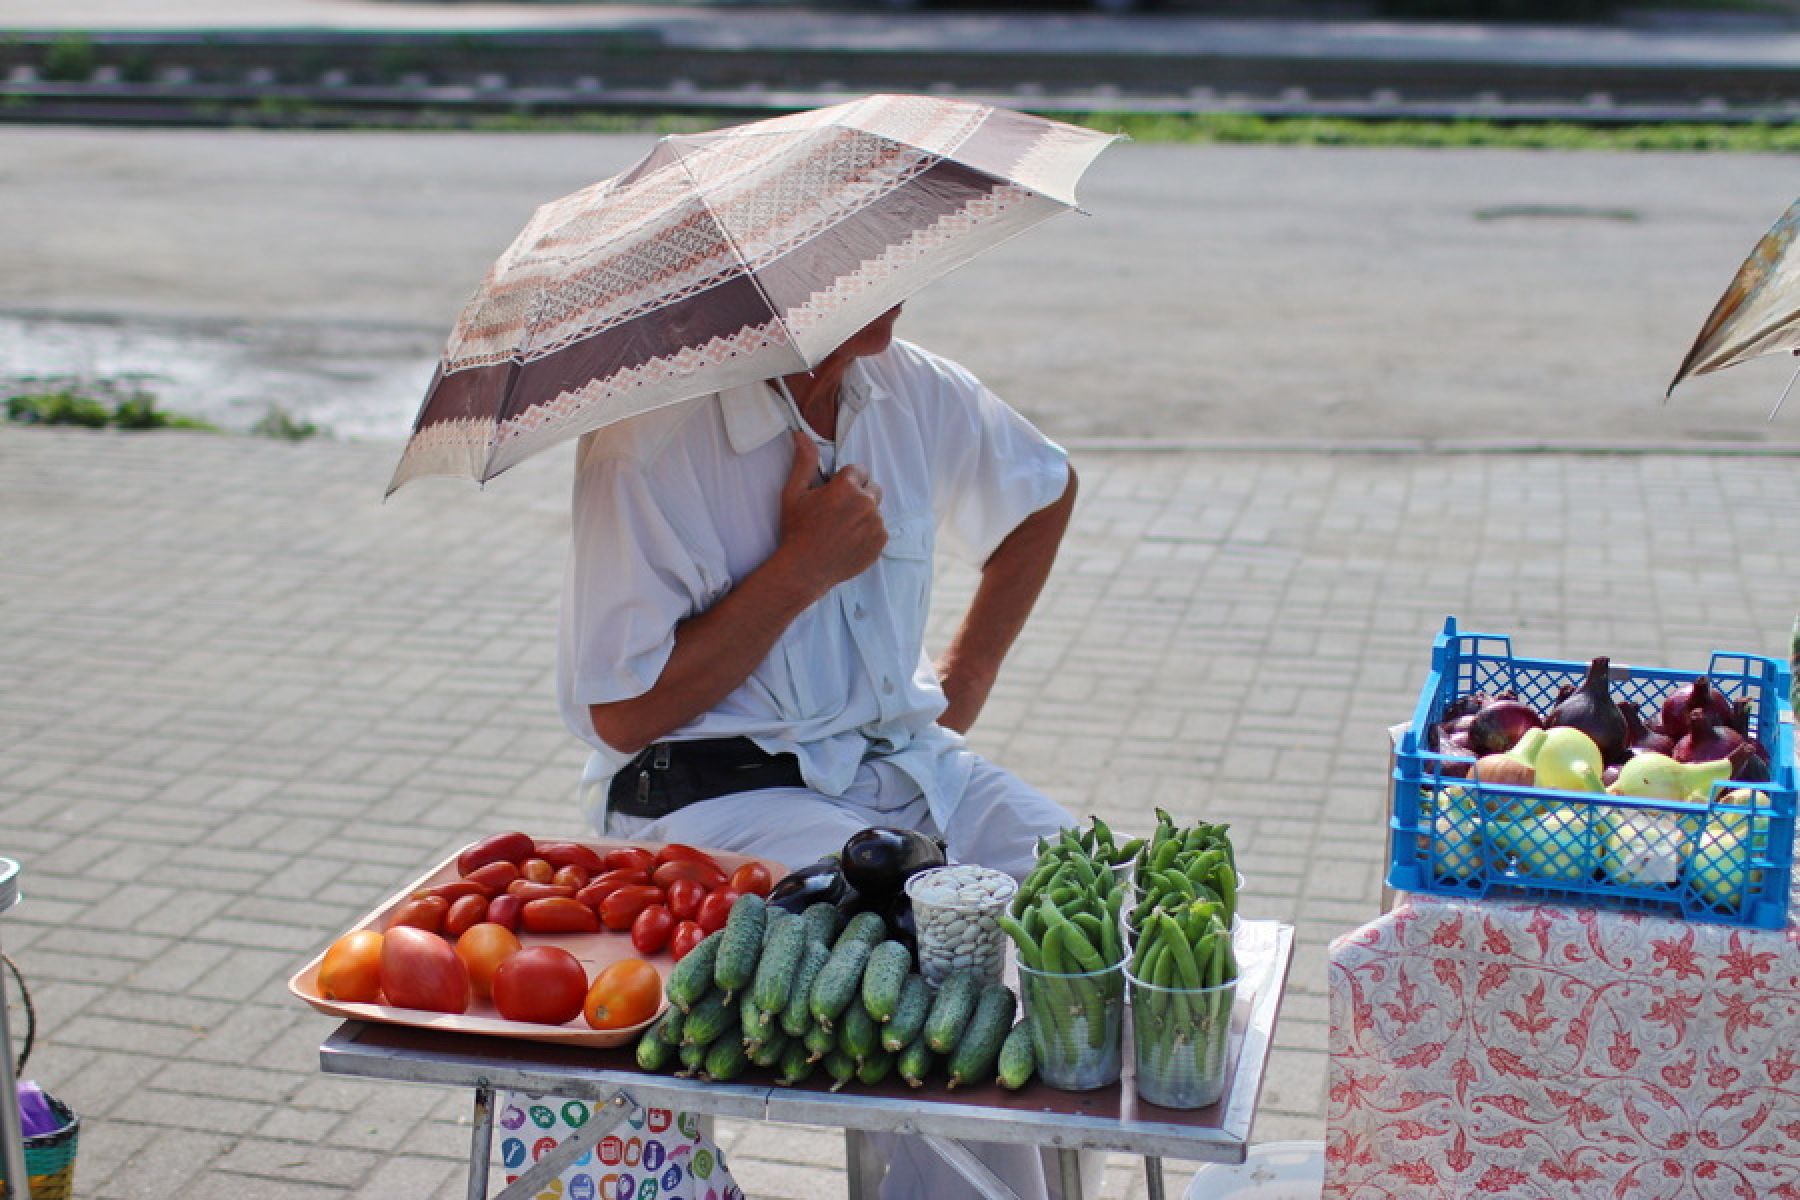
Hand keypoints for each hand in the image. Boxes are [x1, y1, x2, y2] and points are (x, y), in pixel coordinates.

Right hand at [776, 431, 885, 596]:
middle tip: (838, 511)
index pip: (858, 470)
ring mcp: (876, 524)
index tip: (833, 493)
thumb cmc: (796, 530)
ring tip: (842, 528)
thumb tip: (801, 435)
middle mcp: (866, 503)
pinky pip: (880, 529)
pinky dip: (868, 532)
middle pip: (872, 487)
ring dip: (863, 514)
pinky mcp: (880, 542)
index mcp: (847, 487)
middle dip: (859, 494)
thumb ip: (804, 461)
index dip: (844, 480)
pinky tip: (849, 540)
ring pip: (875, 509)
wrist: (804, 569)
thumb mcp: (794, 493)